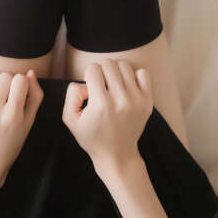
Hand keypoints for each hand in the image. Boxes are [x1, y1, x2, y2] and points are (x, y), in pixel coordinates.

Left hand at [0, 69, 43, 189]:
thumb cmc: (10, 142)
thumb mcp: (29, 123)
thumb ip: (35, 96)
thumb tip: (29, 72)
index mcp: (12, 116)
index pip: (19, 80)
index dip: (22, 84)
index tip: (19, 94)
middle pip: (4, 76)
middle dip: (8, 82)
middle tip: (7, 96)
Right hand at [62, 60, 153, 178]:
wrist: (117, 154)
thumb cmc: (92, 136)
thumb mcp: (70, 119)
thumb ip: (71, 94)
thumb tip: (85, 82)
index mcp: (100, 104)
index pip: (93, 68)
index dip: (88, 75)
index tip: (90, 88)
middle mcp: (120, 100)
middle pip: (109, 64)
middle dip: (101, 70)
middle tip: (100, 85)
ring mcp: (136, 100)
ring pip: (124, 65)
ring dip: (116, 71)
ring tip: (112, 85)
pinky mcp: (147, 102)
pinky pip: (143, 73)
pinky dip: (133, 75)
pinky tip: (127, 87)